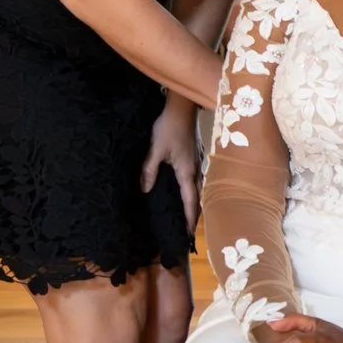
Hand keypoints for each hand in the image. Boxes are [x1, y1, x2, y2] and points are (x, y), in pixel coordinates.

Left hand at [139, 98, 202, 235]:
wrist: (181, 108)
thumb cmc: (168, 128)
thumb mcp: (155, 150)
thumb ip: (149, 170)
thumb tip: (145, 190)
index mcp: (186, 171)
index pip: (189, 200)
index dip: (189, 217)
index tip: (188, 234)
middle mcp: (195, 170)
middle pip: (197, 197)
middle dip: (194, 214)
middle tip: (188, 230)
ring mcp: (196, 163)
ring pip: (197, 189)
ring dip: (194, 203)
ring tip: (188, 216)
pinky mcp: (194, 157)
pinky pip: (195, 180)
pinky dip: (192, 191)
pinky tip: (185, 192)